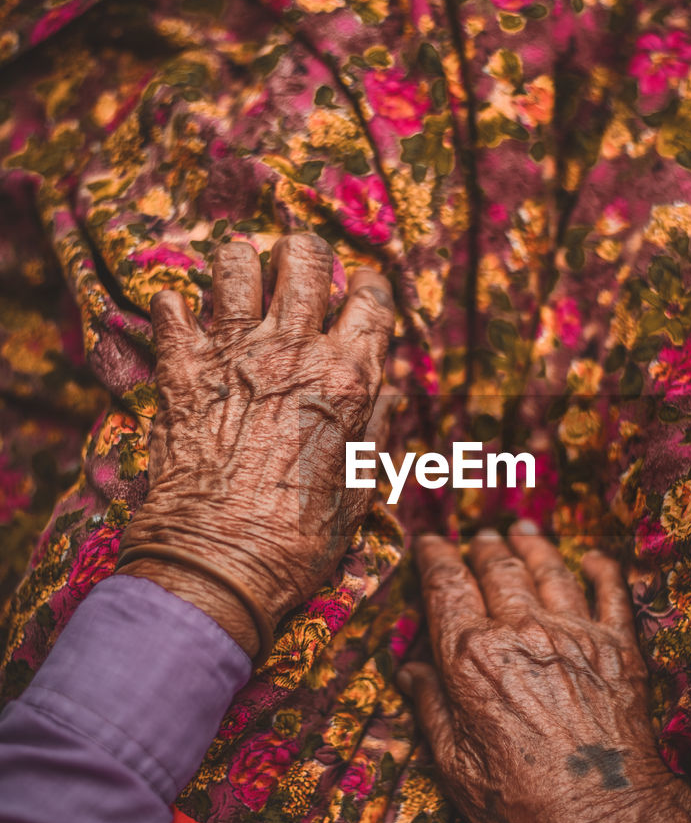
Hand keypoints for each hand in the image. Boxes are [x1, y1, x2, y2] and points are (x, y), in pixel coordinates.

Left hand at [118, 236, 394, 655]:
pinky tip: (182, 321)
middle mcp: (293, 352)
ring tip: (241, 288)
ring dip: (242, 267)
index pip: (371, 300)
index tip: (361, 293)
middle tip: (299, 274)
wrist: (217, 566)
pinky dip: (175, 308)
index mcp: (348, 379)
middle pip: (305, 259)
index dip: (369, 289)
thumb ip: (374, 431)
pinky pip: (171, 307)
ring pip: (237, 263)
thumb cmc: (296, 542)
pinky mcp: (179, 370)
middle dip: (305, 257)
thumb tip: (387, 393)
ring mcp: (232, 354)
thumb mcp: (358, 493)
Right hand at [401, 525, 690, 822]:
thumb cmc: (524, 809)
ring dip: (533, 545)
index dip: (435, 559)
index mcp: (472, 658)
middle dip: (484, 547)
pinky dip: (600, 569)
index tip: (430, 543)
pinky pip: (611, 591)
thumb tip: (409, 671)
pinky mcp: (620, 648)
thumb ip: (432, 709)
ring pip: (550, 570)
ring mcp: (576, 635)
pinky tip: (592, 558)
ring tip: (522, 530)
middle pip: (499, 570)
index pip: (447, 588)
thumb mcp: (456, 769)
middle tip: (479, 536)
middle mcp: (522, 633)